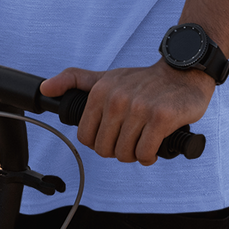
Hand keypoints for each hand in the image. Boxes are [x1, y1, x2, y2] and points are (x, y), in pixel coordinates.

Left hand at [40, 60, 213, 165]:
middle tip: (132, 139)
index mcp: (100, 91)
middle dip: (118, 150)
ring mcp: (139, 108)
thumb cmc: (144, 81)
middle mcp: (117, 99)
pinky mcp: (160, 118)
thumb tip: (45, 88)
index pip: (86, 138)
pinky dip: (150, 156)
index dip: (100, 143)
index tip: (114, 135)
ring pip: (125, 153)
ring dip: (136, 154)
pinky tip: (155, 146)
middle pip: (105, 149)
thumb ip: (74, 80)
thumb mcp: (106, 77)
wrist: (183, 72)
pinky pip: (145, 153)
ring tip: (144, 140)